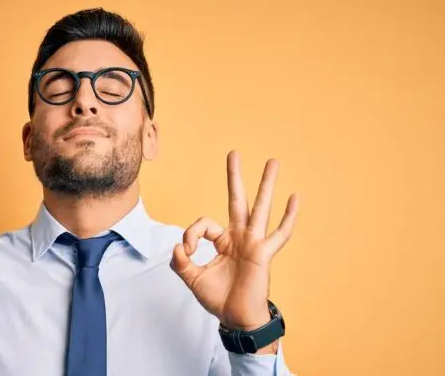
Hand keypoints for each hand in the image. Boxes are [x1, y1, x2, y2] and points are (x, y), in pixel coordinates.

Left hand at [170, 151, 297, 341]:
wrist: (235, 318)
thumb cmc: (218, 298)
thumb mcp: (191, 279)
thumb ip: (181, 262)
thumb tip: (177, 248)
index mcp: (223, 241)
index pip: (204, 224)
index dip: (191, 233)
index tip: (187, 250)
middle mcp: (239, 237)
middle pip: (237, 200)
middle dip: (235, 177)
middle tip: (233, 153)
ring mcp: (253, 243)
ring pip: (260, 208)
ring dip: (266, 184)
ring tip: (273, 161)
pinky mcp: (263, 253)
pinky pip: (279, 233)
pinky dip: (288, 216)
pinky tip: (295, 197)